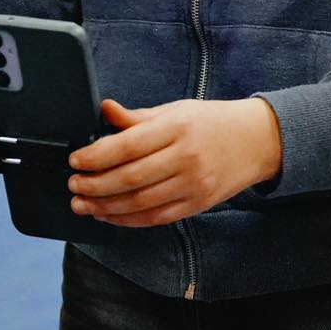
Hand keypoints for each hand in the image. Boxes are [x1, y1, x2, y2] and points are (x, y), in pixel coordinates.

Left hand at [67, 96, 282, 226]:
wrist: (257, 141)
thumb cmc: (211, 122)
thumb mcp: (175, 110)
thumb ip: (138, 117)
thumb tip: (104, 111)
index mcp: (176, 127)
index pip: (127, 145)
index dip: (95, 156)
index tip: (75, 160)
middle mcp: (185, 157)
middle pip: (130, 177)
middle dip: (94, 185)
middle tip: (73, 186)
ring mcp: (193, 184)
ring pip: (140, 202)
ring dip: (105, 207)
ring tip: (83, 204)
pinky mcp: (197, 204)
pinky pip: (156, 218)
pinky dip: (128, 220)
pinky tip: (110, 215)